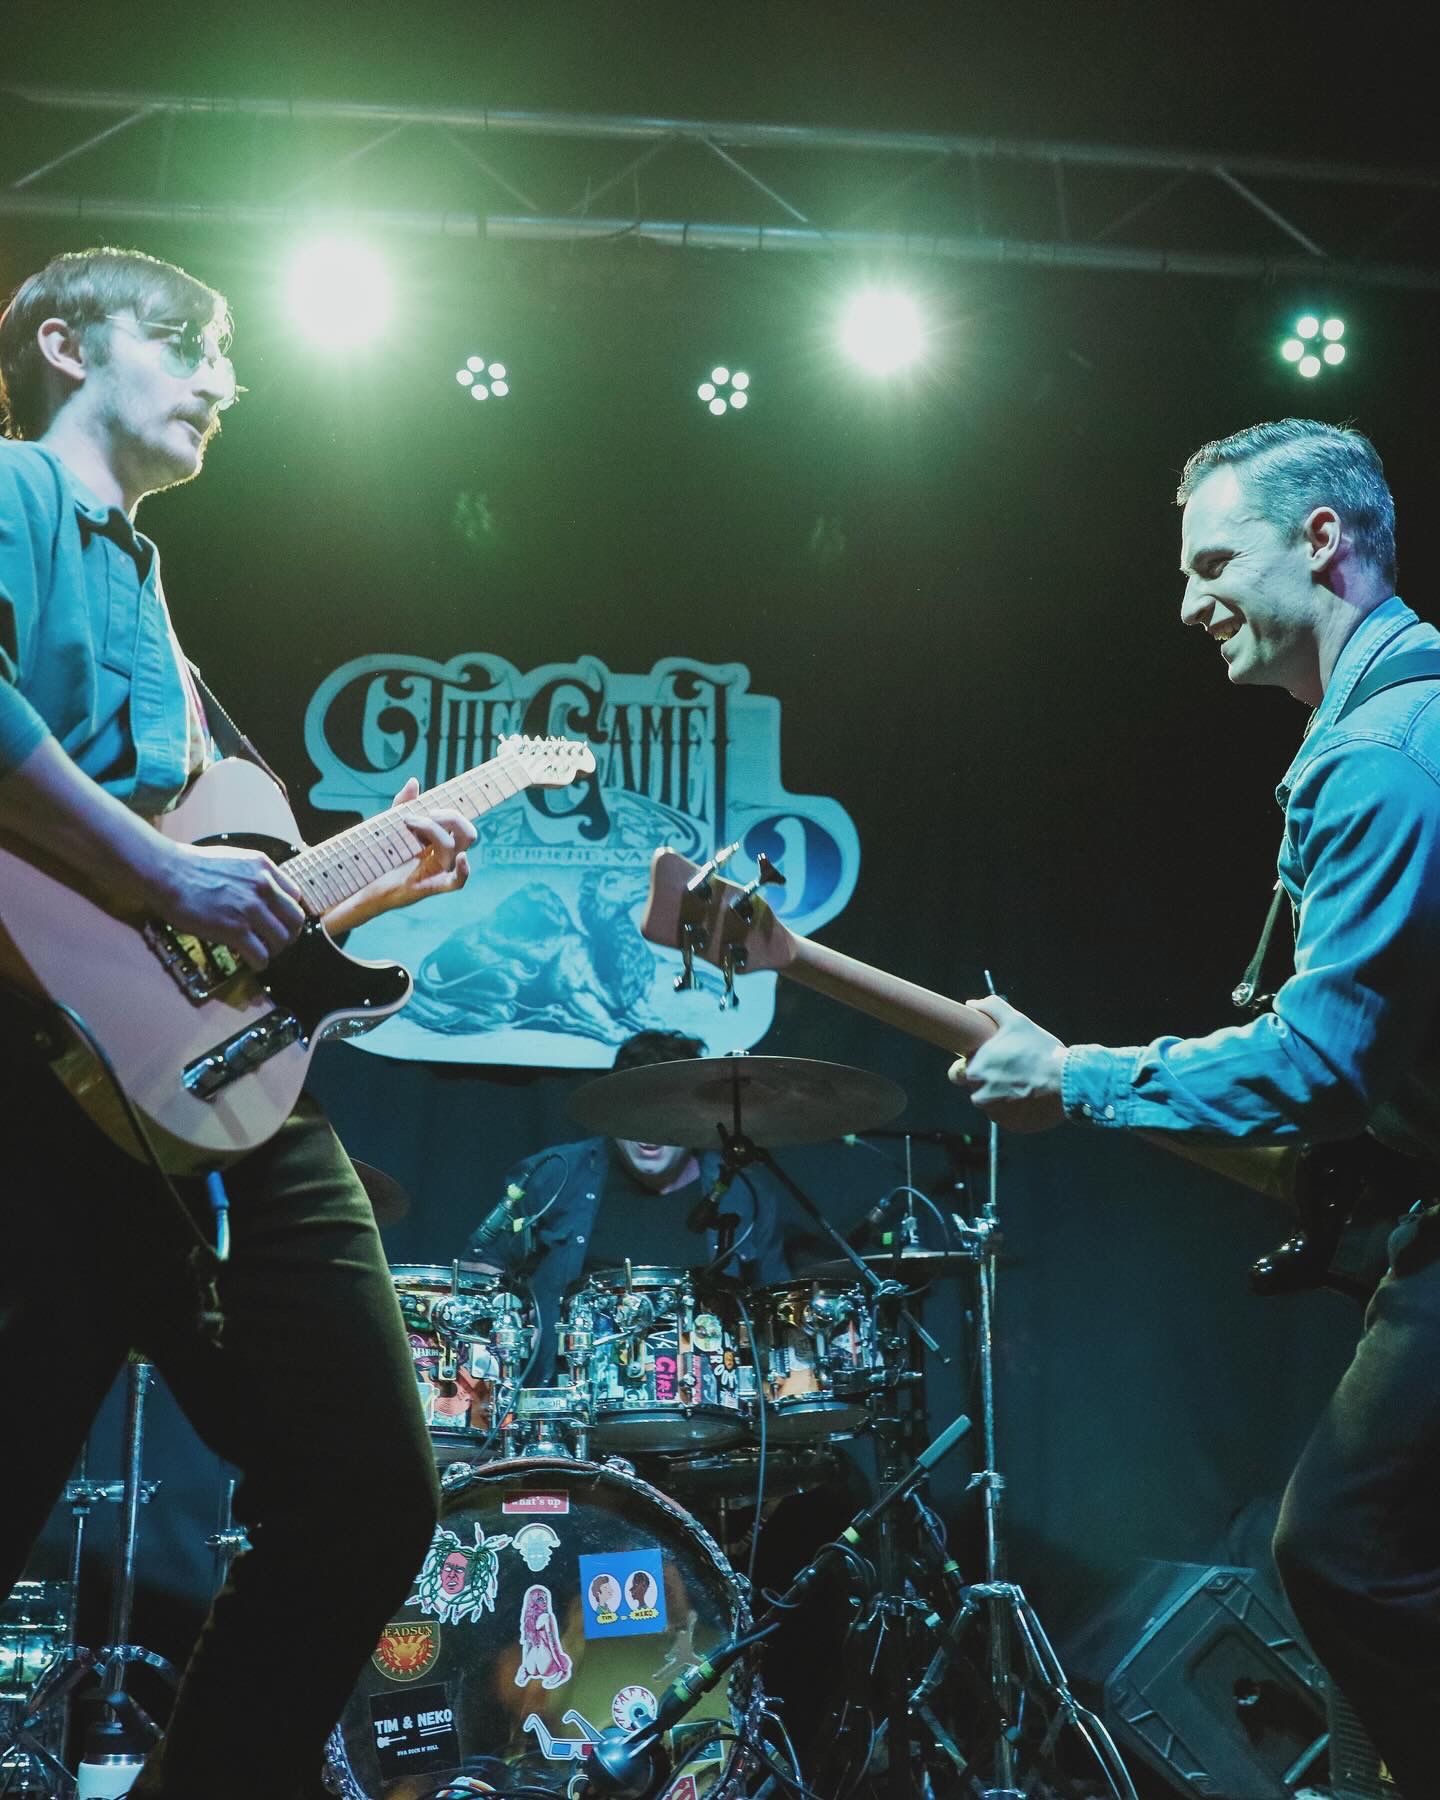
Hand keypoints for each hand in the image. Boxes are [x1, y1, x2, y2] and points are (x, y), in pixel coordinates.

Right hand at [155, 839, 308, 971]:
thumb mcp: (235, 860)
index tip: (279, 921)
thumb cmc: (193, 866)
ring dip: (273, 950)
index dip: (288, 912)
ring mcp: (251, 909)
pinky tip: (251, 963)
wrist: (168, 873)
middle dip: (289, 934)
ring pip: (281, 940)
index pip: (295, 896)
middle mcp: (264, 887)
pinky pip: (261, 955)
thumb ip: (253, 875)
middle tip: (275, 941)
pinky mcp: (236, 930)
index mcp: (264, 868)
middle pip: (295, 920)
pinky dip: (259, 963)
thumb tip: (260, 894)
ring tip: (262, 953)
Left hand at [323, 778, 475, 933]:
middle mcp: (444, 855)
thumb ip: (403, 804)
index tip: (431, 806)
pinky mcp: (433, 886)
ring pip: (455, 847)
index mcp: (439, 841)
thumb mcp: (391, 825)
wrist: (363, 882)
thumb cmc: (380, 855)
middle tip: (426, 814)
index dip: (452, 812)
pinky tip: (462, 858)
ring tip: (409, 823)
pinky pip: (458, 882)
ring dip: (434, 830)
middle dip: (450, 817)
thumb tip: (413, 781)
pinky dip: (464, 870)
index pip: (459, 823)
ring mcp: (441, 871)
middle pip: (466, 832)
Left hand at [949, 994, 1067, 1131]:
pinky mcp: (1013, 1126)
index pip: (958, 1073)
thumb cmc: (1038, 1048)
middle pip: (976, 1090)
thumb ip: (990, 1008)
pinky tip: (1031, 1096)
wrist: (1066, 1079)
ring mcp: (996, 1114)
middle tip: (1010, 1071)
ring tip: (1024, 1083)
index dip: (971, 1066)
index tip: (986, 1062)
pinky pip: (1009, 1118)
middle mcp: (980, 1096)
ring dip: (1002, 1097)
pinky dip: (1017, 1110)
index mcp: (974, 1071)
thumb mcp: (1015, 1020)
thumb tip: (972, 1004)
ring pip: (992, 1105)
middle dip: (988, 1082)